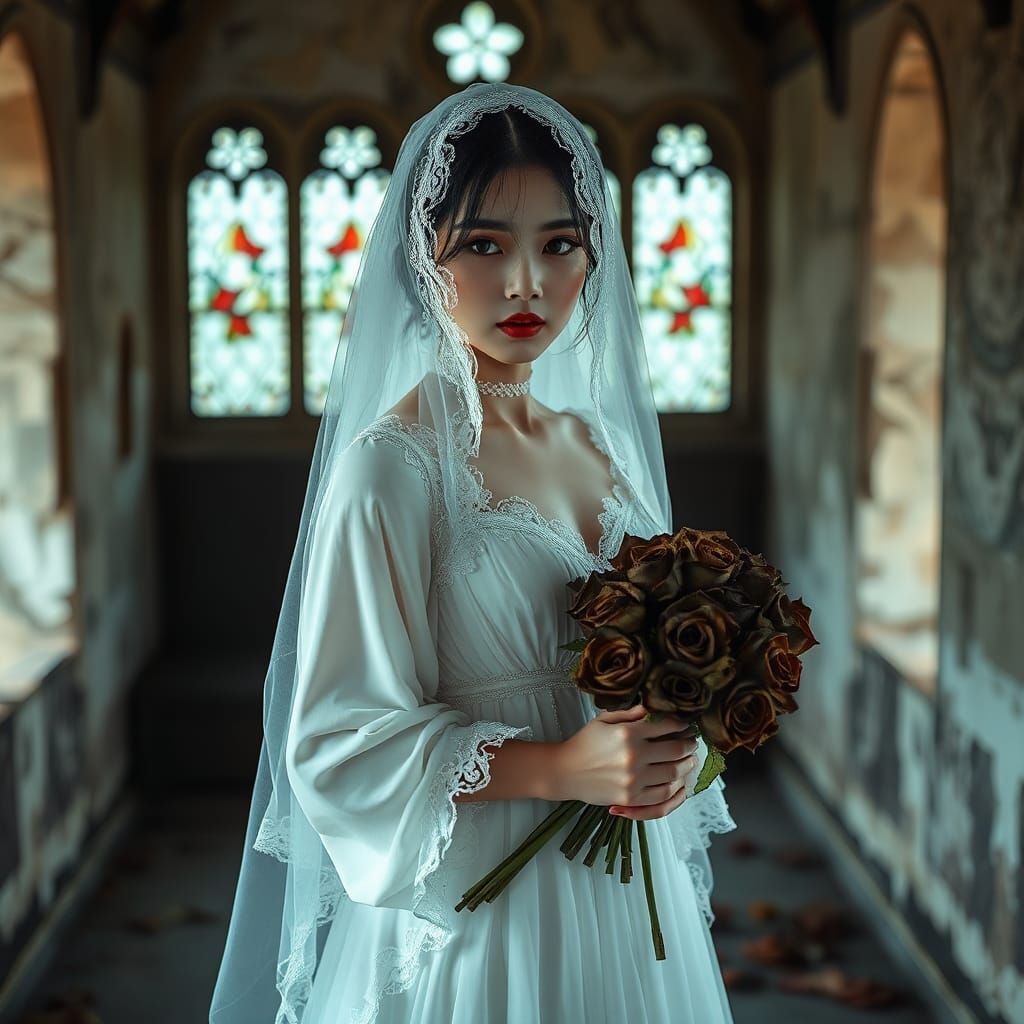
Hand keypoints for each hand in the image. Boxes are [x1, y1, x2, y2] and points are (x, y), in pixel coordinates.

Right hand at [553, 703, 699, 820]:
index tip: (686, 724)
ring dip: (686, 765)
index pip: (666, 726)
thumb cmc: (585, 742)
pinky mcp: (631, 798)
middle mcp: (633, 756)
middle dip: (688, 744)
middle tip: (692, 741)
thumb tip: (654, 706)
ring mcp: (633, 779)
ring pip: (674, 773)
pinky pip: (662, 794)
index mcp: (627, 733)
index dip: (681, 724)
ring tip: (689, 759)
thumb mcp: (605, 720)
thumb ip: (631, 713)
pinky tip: (677, 779)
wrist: (565, 771)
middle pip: (675, 750)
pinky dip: (675, 786)